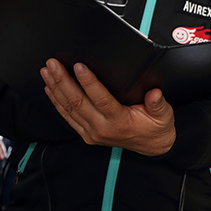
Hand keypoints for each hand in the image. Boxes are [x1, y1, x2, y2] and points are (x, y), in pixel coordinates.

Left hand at [40, 58, 175, 155]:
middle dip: (63, 80)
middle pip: (77, 102)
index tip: (79, 66)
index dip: (88, 82)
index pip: (100, 99)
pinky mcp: (86, 133)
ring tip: (47, 72)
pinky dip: (56, 102)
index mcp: (119, 122)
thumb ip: (158, 104)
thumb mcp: (164, 114)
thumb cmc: (155, 127)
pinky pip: (67, 117)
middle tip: (53, 64)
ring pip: (68, 109)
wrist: (152, 146)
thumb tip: (154, 93)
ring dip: (55, 88)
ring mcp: (91, 132)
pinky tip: (50, 89)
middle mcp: (102, 128)